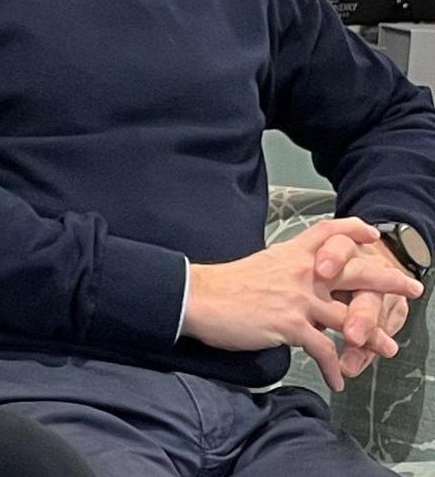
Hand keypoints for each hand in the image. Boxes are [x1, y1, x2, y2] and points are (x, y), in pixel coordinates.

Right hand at [182, 218, 421, 391]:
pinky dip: (335, 368)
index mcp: (290, 256)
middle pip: (355, 273)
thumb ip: (283, 273)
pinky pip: (324, 350)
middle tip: (411, 288)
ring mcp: (298, 300)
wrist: (197, 297)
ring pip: (350, 319)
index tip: (372, 234)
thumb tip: (295, 287)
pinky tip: (339, 379)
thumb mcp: (257, 266)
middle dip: (388, 281)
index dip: (352, 231)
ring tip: (388, 350)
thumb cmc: (221, 286)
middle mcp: (300, 274)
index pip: (328, 234)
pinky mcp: (290, 326)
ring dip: (374, 338)